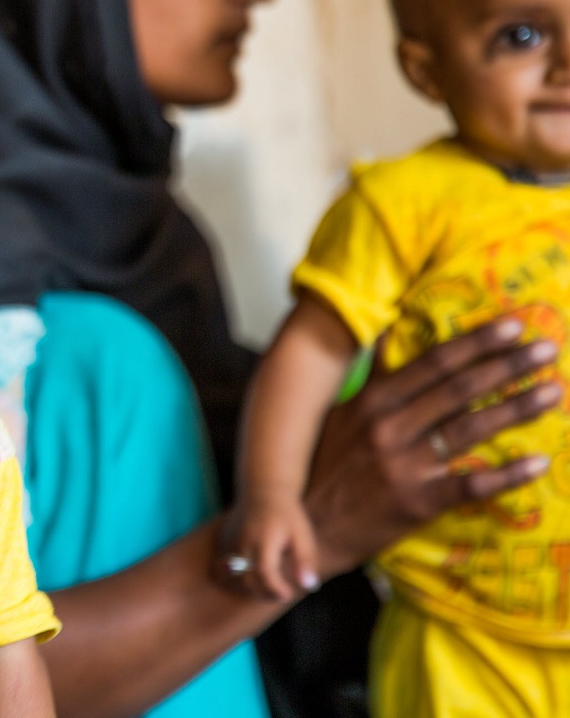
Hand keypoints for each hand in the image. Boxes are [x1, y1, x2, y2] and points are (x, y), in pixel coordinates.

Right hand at [220, 491, 316, 600]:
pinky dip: (238, 578)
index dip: (275, 589)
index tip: (288, 594)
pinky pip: (225, 568)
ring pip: (234, 576)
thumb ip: (306, 561)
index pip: (264, 573)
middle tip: (281, 593)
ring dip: (250, 588)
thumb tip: (309, 585)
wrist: (262, 490)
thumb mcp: (303, 535)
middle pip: (247, 579)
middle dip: (264, 593)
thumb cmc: (287, 515)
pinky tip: (254, 577)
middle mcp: (243, 542)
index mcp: (264, 540)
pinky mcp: (223, 542)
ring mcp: (230, 542)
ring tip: (268, 587)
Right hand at [305, 318, 559, 578]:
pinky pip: (470, 485)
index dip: (475, 343)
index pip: (432, 363)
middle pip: (458, 389)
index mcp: (372, 400)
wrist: (307, 528)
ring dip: (516, 408)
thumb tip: (392, 330)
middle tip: (547, 349)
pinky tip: (539, 462)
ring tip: (553, 392)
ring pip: (469, 429)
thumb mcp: (342, 415)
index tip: (512, 324)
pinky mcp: (416, 502)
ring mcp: (403, 465)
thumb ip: (375, 377)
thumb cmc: (327, 467)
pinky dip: (507, 475)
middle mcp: (388, 427)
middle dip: (506, 366)